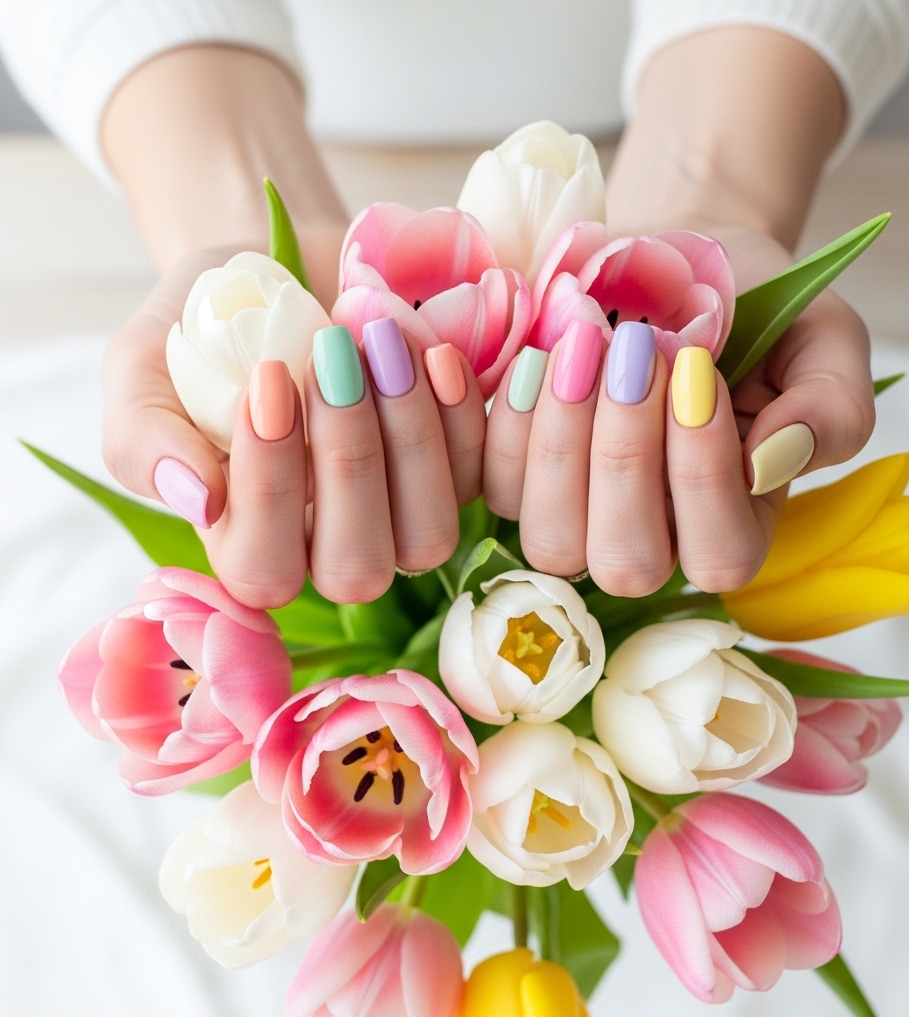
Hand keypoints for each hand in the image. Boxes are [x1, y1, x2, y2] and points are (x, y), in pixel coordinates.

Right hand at [99, 46, 485, 607]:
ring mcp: (401, 519)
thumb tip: (195, 499)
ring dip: (412, 440)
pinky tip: (437, 350)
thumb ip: (144, 438)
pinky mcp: (457, 474)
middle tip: (334, 358)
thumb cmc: (204, 326)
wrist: (279, 270)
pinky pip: (480, 476)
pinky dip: (463, 414)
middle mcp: (329, 548)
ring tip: (382, 343)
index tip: (267, 378)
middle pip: (356, 568)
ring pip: (428, 536)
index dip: (270, 489)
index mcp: (247, 541)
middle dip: (349, 463)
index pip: (262, 568)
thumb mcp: (142, 370)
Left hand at [482, 255, 870, 598]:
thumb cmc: (755, 303)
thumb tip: (772, 464)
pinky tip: (535, 355)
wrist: (674, 258)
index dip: (703, 477)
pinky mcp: (518, 474)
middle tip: (637, 353)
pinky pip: (494, 485)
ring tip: (582, 346)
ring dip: (562, 442)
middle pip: (626, 563)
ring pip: (552, 537)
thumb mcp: (823, 341)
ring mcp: (578, 513)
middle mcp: (654, 536)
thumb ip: (831, 408)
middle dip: (624, 458)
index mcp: (736, 521)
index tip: (696, 371)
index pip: (721, 556)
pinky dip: (508, 423)